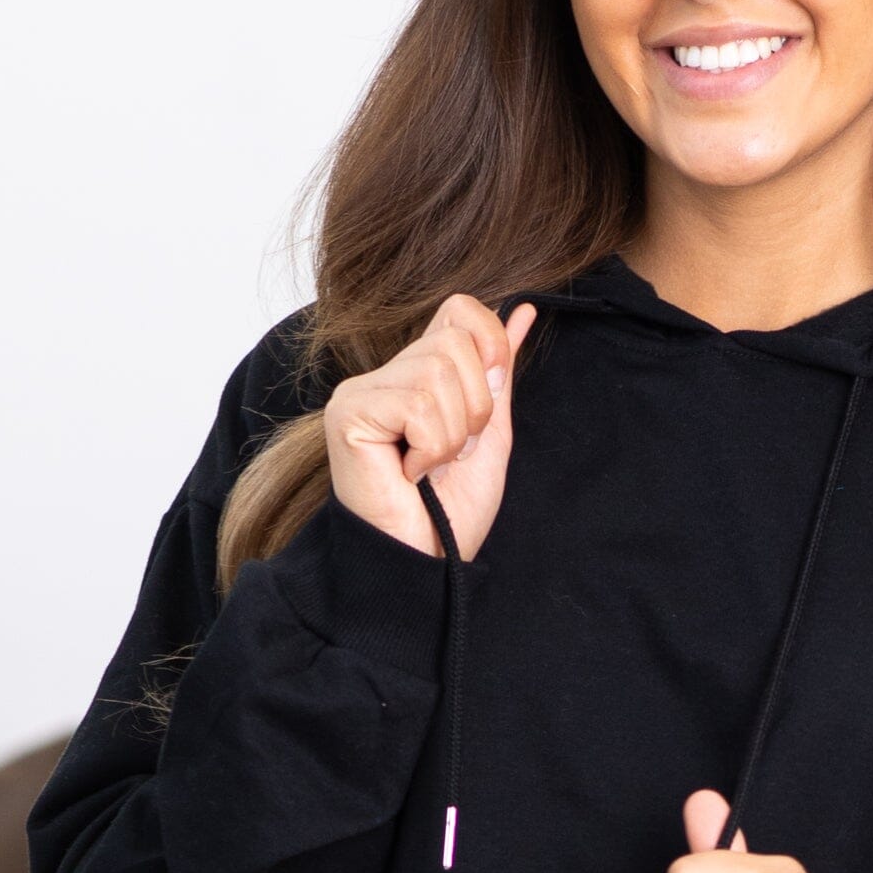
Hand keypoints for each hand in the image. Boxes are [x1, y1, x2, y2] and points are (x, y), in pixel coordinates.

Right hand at [324, 296, 536, 559]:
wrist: (424, 563)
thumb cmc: (450, 511)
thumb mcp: (489, 433)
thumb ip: (499, 373)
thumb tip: (523, 311)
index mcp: (419, 372)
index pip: (460, 310)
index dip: (489, 342)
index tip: (490, 393)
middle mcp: (387, 375)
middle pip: (455, 343)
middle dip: (474, 409)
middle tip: (451, 454)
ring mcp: (362, 391)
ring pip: (437, 374)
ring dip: (451, 435)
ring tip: (430, 467)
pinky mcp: (348, 413)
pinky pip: (416, 405)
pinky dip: (430, 448)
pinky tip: (409, 473)